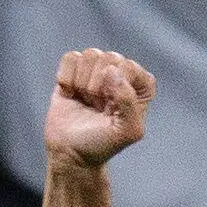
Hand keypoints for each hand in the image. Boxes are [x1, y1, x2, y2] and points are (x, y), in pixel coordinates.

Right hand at [43, 48, 154, 173]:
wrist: (71, 152)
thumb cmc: (102, 143)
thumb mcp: (127, 131)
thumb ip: (129, 102)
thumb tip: (112, 71)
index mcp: (140, 87)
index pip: (131, 68)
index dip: (117, 87)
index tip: (111, 108)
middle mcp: (121, 74)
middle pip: (110, 57)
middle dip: (98, 86)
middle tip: (97, 107)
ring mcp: (97, 70)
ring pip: (91, 54)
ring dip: (83, 82)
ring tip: (85, 100)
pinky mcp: (75, 70)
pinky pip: (71, 57)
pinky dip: (66, 78)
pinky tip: (71, 93)